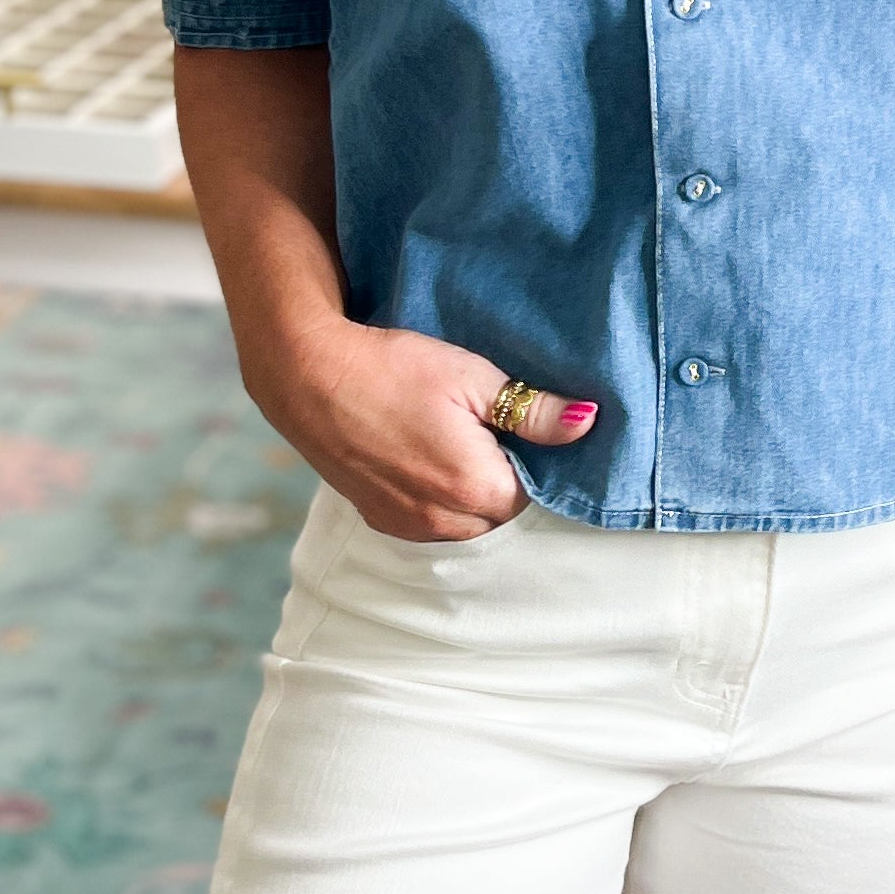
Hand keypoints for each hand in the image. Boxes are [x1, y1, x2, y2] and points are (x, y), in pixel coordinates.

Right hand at [255, 316, 596, 542]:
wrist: (307, 377)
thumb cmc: (392, 369)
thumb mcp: (472, 377)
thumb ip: (534, 411)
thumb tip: (586, 424)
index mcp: (476, 486)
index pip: (535, 492)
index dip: (531, 459)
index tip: (517, 426)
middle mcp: (444, 520)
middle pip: (501, 513)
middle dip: (504, 480)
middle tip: (485, 430)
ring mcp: (408, 524)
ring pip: (467, 525)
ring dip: (471, 495)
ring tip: (453, 442)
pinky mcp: (380, 520)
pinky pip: (431, 524)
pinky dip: (439, 502)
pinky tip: (425, 458)